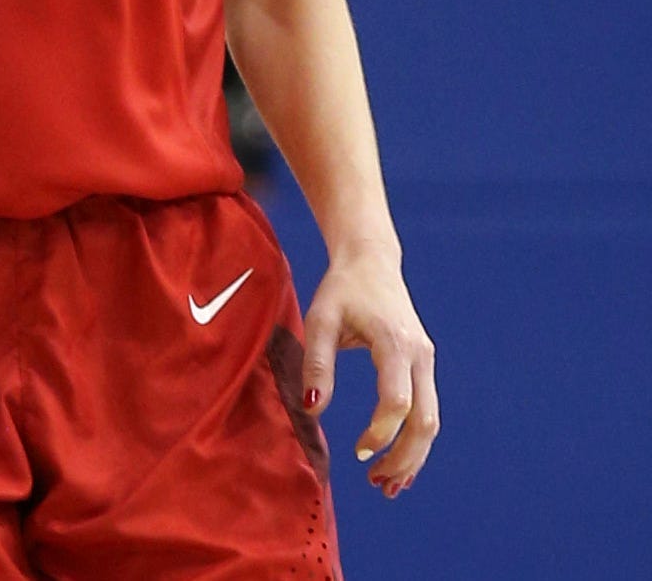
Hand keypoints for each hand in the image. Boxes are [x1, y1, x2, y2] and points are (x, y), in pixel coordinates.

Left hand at [301, 246, 438, 497]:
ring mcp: (426, 361)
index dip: (380, 432)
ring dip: (414, 456)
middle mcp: (420, 355)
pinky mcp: (424, 366)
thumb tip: (314, 410)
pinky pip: (427, 409)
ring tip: (387, 484)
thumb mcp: (320, 319)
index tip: (357, 450)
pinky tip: (399, 462)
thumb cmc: (341, 290)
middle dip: (404, 457)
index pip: (397, 400)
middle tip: (377, 483)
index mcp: (394, 342)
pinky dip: (416, 439)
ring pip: (432, 420)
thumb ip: (317, 363)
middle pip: (425, 420)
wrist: (371, 262)